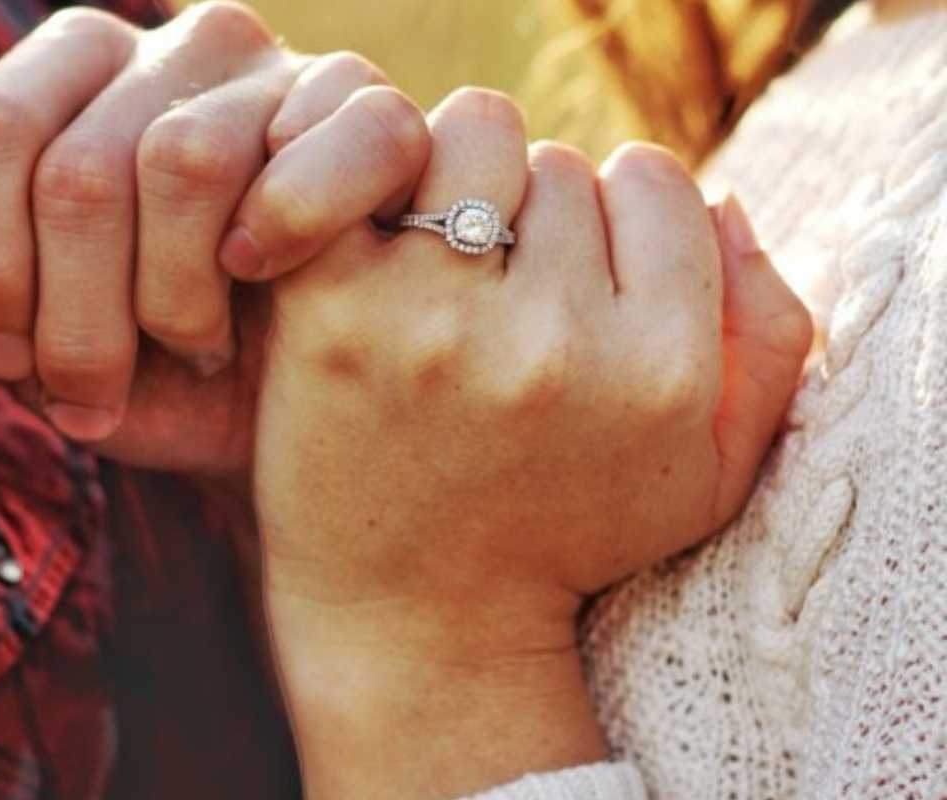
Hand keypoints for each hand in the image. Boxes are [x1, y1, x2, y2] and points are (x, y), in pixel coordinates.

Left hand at [0, 2, 429, 473]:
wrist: (285, 415)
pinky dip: (288, 229)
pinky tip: (266, 279)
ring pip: (182, 160)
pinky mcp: (371, 111)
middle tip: (95, 395)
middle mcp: (174, 44)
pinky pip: (323, 145)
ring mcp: (277, 68)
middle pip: (77, 165)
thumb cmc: (152, 370)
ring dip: (175, 298)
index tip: (6, 362)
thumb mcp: (32, 339)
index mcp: (78, 70)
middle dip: (77, 319)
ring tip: (193, 349)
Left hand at [254, 88, 812, 796]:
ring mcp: (439, 323)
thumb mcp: (713, 471)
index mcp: (660, 371)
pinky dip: (376, 186)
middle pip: (561, 164)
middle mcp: (555, 342)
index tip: (587, 271)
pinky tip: (378, 248)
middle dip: (539, 215)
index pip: (660, 183)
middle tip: (506, 286)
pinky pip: (372, 168)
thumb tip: (728, 203)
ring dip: (464, 183)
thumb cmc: (569, 535)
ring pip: (474, 141)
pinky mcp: (338, 311)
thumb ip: (769, 336)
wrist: (417, 616)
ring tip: (445, 259)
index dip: (621, 219)